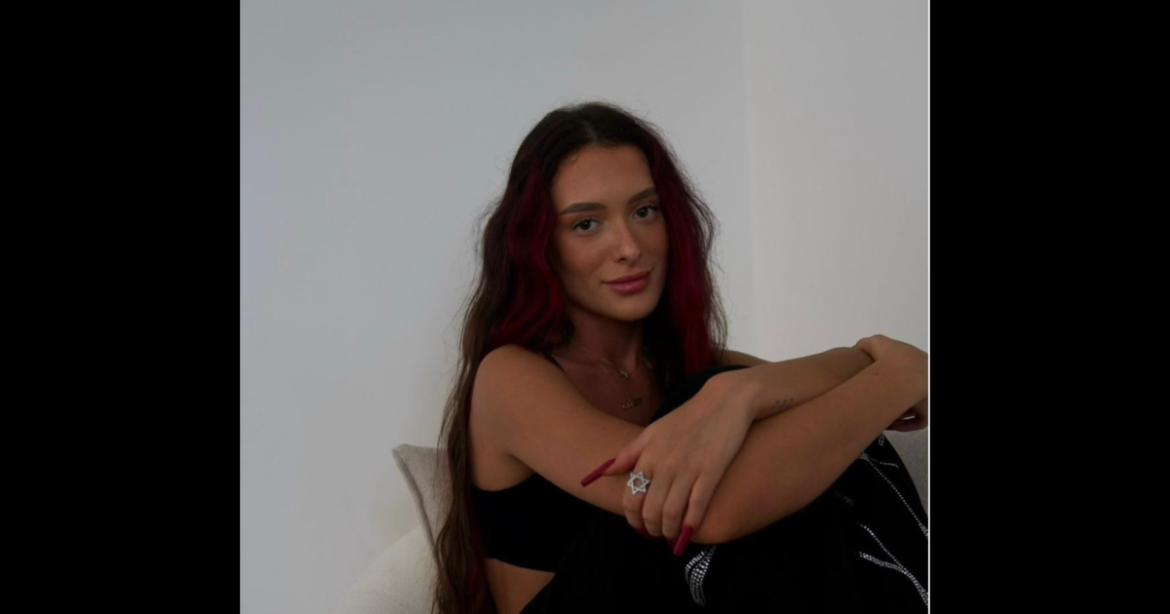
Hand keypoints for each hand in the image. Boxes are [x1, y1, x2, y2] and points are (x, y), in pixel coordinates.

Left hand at [583, 371, 752, 550]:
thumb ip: (629, 454)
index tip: (639, 526)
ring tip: (670, 535)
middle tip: (656, 534)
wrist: (723, 402)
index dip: (633, 518)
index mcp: (648, 455)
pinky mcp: (711, 473)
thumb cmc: (686, 418)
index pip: (631, 497)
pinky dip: (691, 524)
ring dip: (669, 530)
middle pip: (650, 510)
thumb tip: (604, 472)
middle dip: (651, 529)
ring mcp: (688, 469)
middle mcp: (665, 465)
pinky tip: (689, 531)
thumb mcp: (652, 431)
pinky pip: (697, 506)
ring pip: (671, 513)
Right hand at [853, 335, 928, 430]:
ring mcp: (924, 396)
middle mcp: (919, 380)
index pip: (901, 373)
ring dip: (895, 413)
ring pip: (910, 407)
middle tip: (874, 403)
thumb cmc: (892, 357)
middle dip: (890, 398)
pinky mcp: (927, 411)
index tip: (872, 385)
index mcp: (911, 363)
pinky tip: (888, 424)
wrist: (907, 374)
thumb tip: (856, 352)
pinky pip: (916, 421)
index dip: (886, 379)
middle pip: (905, 391)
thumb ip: (865, 345)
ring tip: (877, 416)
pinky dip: (903, 425)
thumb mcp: (875, 342)